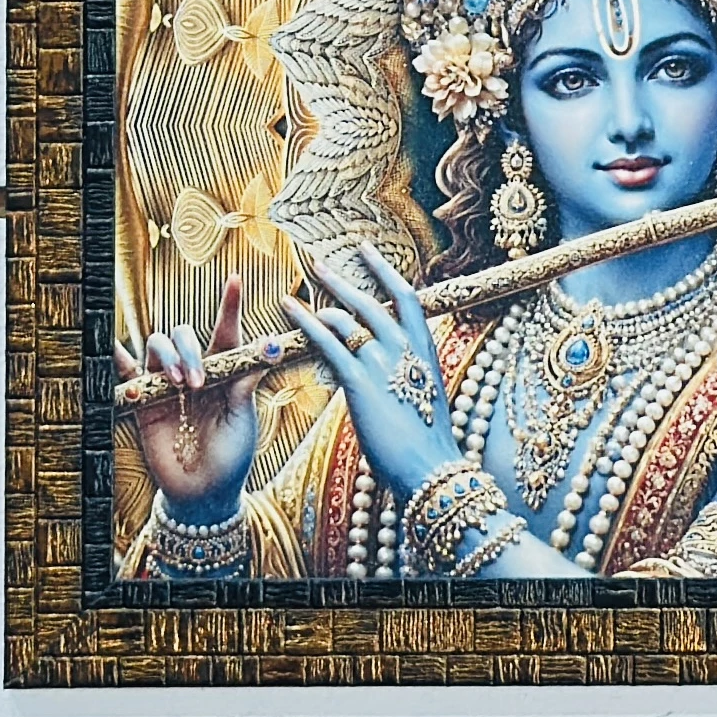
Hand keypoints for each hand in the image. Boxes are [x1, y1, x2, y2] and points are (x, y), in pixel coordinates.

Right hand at [114, 274, 259, 524]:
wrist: (204, 492)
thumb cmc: (232, 454)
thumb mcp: (244, 417)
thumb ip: (245, 382)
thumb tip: (267, 346)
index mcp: (225, 371)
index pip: (226, 332)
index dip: (229, 305)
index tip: (235, 278)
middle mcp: (195, 372)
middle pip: (184, 336)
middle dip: (189, 351)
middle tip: (198, 383)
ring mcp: (167, 386)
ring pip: (157, 347)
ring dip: (168, 358)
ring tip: (181, 386)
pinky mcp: (144, 404)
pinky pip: (126, 375)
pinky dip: (118, 359)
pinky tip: (114, 349)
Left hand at [283, 243, 461, 505]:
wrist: (428, 465)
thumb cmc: (426, 440)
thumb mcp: (423, 396)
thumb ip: (406, 374)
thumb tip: (388, 369)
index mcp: (424, 349)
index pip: (405, 297)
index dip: (384, 272)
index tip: (366, 251)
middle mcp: (404, 347)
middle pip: (370, 302)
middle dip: (342, 281)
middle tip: (319, 264)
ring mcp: (382, 361)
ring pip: (345, 319)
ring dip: (317, 304)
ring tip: (294, 295)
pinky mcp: (359, 379)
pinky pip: (327, 343)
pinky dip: (305, 323)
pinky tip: (288, 312)